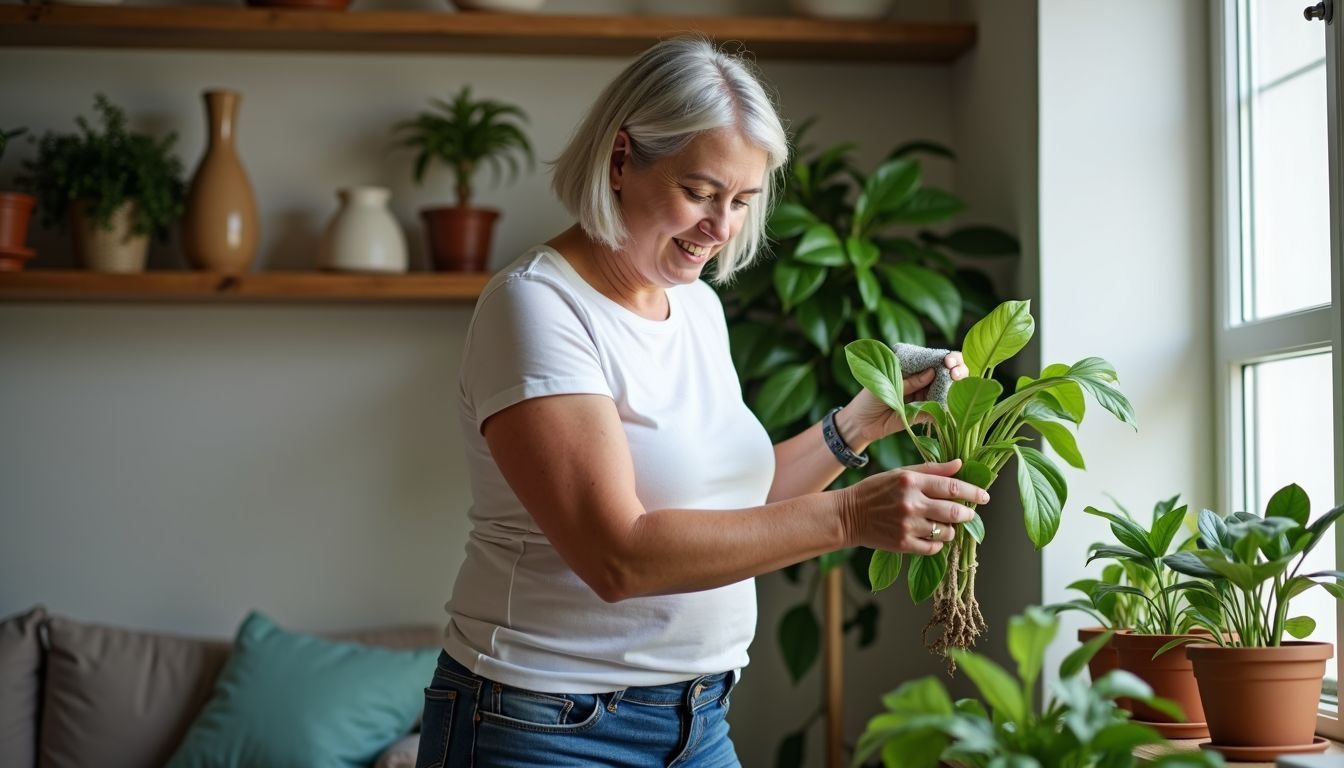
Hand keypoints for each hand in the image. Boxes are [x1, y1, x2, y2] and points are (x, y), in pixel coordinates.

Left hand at [838, 351, 969, 443]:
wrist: (861, 423)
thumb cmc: (870, 397)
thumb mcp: (889, 384)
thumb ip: (910, 381)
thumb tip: (933, 371)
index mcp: (915, 369)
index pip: (937, 359)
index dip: (948, 358)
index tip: (948, 361)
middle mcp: (924, 382)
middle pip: (949, 373)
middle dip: (958, 369)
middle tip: (955, 373)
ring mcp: (927, 398)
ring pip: (949, 391)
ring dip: (957, 387)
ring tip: (956, 383)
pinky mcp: (926, 415)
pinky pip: (941, 411)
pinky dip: (948, 407)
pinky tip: (952, 402)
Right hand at [838, 459, 989, 555]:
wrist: (847, 515)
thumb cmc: (874, 491)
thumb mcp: (901, 473)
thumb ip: (931, 469)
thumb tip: (960, 464)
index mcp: (911, 481)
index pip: (952, 486)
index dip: (973, 492)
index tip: (984, 496)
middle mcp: (911, 503)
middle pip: (953, 511)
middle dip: (966, 513)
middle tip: (969, 513)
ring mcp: (907, 526)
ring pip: (945, 531)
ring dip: (951, 529)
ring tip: (945, 525)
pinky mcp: (903, 544)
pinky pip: (933, 548)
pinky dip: (938, 544)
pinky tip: (933, 537)